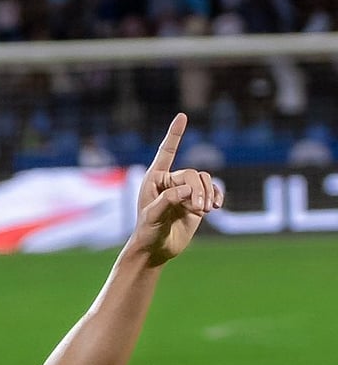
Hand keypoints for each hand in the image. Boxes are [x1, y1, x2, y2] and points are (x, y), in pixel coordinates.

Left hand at [133, 113, 223, 265]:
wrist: (156, 248)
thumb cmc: (148, 231)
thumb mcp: (153, 216)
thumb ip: (168, 200)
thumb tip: (188, 190)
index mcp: (154, 179)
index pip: (167, 152)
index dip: (175, 134)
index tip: (182, 116)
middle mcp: (170, 181)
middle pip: (192, 174)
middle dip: (198, 189)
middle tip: (199, 208)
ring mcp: (185, 191)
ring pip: (204, 181)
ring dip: (208, 194)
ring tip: (205, 210)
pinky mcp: (197, 202)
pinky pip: (212, 191)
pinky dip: (216, 196)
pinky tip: (216, 207)